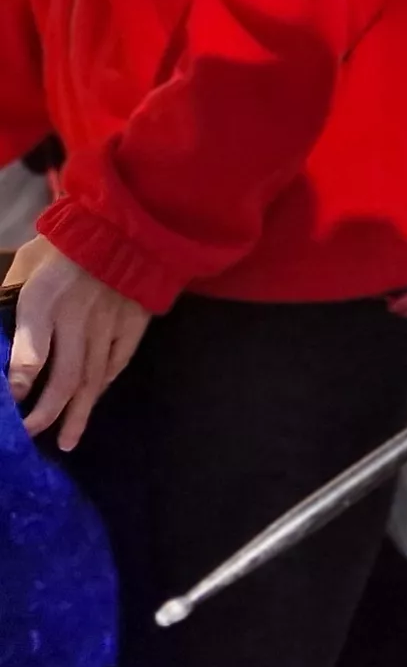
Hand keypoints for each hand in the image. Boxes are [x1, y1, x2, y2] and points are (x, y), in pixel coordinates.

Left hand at [7, 246, 145, 449]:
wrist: (123, 226)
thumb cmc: (62, 244)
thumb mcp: (25, 265)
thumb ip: (11, 298)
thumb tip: (6, 341)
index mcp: (45, 300)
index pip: (32, 349)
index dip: (21, 378)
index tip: (13, 401)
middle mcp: (79, 318)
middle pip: (67, 375)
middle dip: (48, 412)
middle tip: (34, 435)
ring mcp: (111, 324)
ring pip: (94, 377)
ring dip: (79, 412)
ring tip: (68, 440)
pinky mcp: (134, 323)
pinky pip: (118, 361)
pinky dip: (104, 384)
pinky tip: (92, 400)